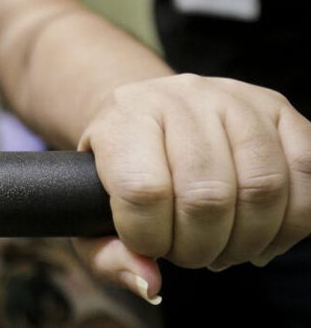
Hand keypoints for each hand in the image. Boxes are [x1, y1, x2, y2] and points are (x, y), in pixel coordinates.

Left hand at [73, 74, 310, 302]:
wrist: (146, 115)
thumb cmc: (118, 170)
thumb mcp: (91, 210)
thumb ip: (106, 254)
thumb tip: (148, 283)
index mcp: (125, 118)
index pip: (144, 190)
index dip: (150, 237)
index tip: (149, 245)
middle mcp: (180, 97)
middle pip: (208, 195)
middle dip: (201, 247)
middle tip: (191, 254)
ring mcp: (233, 98)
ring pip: (262, 186)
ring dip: (247, 239)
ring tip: (224, 246)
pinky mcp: (277, 107)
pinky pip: (307, 171)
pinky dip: (292, 222)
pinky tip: (262, 234)